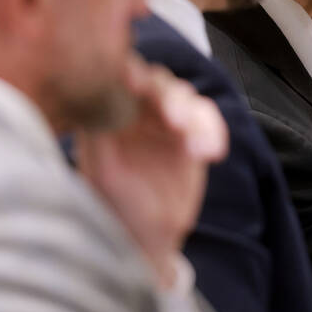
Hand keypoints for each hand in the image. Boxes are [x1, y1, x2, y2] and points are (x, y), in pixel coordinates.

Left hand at [74, 54, 227, 288]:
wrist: (144, 239)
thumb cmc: (114, 205)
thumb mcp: (101, 170)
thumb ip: (99, 132)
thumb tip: (99, 94)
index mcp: (110, 110)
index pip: (121, 77)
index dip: (130, 73)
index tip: (133, 83)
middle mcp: (139, 109)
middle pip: (158, 83)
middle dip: (170, 99)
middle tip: (176, 122)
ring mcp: (167, 121)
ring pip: (186, 98)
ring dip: (195, 118)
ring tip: (199, 149)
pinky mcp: (193, 136)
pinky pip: (208, 120)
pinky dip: (212, 132)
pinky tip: (210, 153)